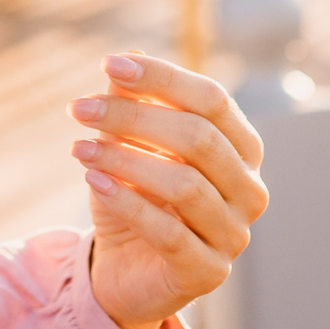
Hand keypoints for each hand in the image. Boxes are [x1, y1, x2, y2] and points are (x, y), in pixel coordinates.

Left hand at [71, 53, 268, 328]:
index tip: (108, 64)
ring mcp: (234, 234)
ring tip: (79, 149)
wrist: (125, 270)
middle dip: (134, 117)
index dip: (163, 78)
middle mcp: (250, 189)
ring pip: (185, 184)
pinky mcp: (208, 272)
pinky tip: (94, 181)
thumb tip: (130, 56)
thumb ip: (136, 105)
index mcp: (243, 149)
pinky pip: (169, 233)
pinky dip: (129, 203)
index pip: (213, 100)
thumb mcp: (131, 146)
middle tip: (80, 109)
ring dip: (125, 159)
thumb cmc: (137, 198)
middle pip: (199, 138)